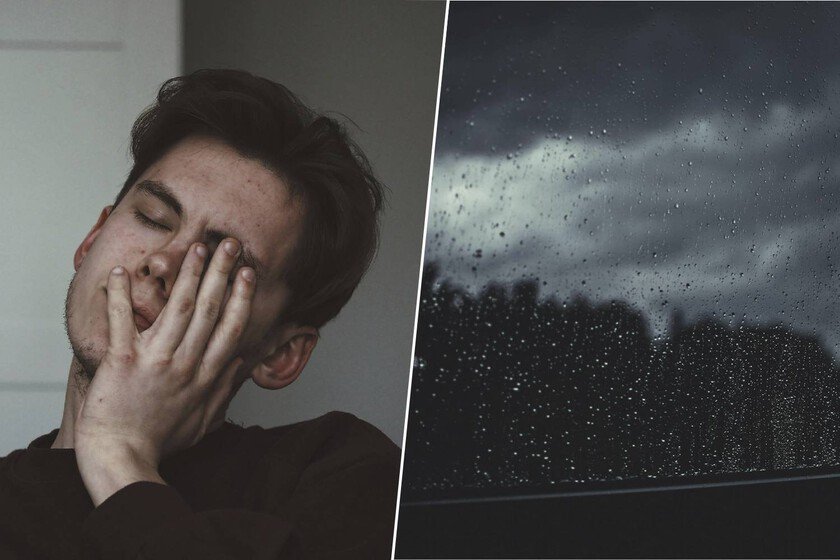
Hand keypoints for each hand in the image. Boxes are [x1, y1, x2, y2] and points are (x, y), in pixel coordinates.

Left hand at [74, 239, 255, 504]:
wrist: (122, 457)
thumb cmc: (159, 442)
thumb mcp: (204, 420)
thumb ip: (225, 389)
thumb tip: (243, 363)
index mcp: (205, 375)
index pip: (230, 327)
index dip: (241, 296)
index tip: (248, 273)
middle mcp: (186, 363)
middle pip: (209, 309)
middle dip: (221, 272)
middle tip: (229, 244)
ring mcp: (156, 361)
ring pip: (177, 308)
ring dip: (188, 275)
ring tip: (196, 248)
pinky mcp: (123, 362)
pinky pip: (122, 323)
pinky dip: (119, 297)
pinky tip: (120, 272)